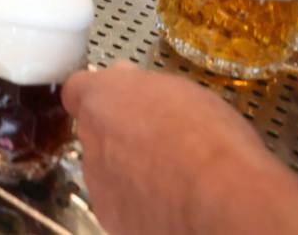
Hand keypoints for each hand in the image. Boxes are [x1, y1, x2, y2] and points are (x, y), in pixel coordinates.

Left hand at [63, 63, 297, 234]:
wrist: (220, 199)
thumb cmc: (209, 140)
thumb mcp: (181, 91)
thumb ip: (143, 86)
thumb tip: (129, 79)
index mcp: (102, 98)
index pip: (77, 89)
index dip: (100, 95)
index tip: (120, 99)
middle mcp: (91, 138)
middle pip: (95, 132)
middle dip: (119, 134)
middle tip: (158, 140)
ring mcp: (97, 181)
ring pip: (106, 170)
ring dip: (128, 170)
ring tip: (171, 175)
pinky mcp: (110, 218)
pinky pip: (119, 204)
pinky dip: (137, 203)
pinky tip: (169, 202)